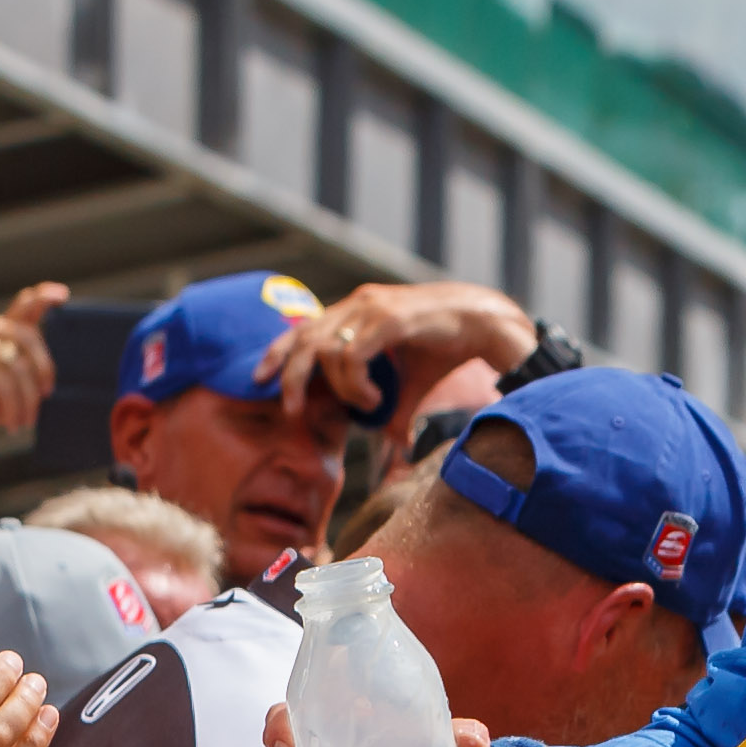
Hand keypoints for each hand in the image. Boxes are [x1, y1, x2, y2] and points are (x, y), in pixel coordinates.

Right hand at [0, 283, 64, 465]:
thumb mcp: (18, 383)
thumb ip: (34, 369)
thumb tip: (54, 373)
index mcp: (5, 329)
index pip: (26, 304)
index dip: (44, 296)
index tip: (63, 294)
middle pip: (33, 338)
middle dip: (45, 372)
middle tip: (47, 396)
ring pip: (21, 369)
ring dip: (29, 402)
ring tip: (25, 421)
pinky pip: (6, 386)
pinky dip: (14, 409)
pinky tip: (12, 425)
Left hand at [258, 279, 536, 420]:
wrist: (485, 324)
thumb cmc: (448, 348)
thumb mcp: (412, 381)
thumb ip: (395, 406)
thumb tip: (395, 443)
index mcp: (357, 311)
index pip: (303, 328)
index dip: (278, 352)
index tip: (261, 379)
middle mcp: (358, 304)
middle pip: (304, 339)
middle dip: (291, 377)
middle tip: (291, 410)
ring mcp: (371, 308)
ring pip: (328, 353)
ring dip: (342, 390)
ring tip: (368, 405)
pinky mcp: (388, 318)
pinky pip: (352, 356)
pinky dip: (356, 384)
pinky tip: (375, 399)